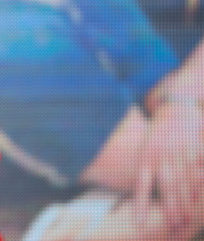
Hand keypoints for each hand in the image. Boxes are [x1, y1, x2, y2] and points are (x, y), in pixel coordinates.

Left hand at [133, 100, 203, 231]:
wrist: (175, 109)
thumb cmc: (158, 136)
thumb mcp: (145, 149)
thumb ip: (146, 170)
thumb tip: (140, 194)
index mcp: (145, 157)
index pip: (141, 184)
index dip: (141, 204)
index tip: (139, 222)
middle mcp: (161, 156)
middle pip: (166, 186)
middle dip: (170, 207)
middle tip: (173, 226)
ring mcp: (178, 153)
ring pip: (183, 182)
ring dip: (185, 202)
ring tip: (186, 219)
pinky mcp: (193, 149)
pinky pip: (196, 172)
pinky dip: (198, 187)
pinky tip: (198, 199)